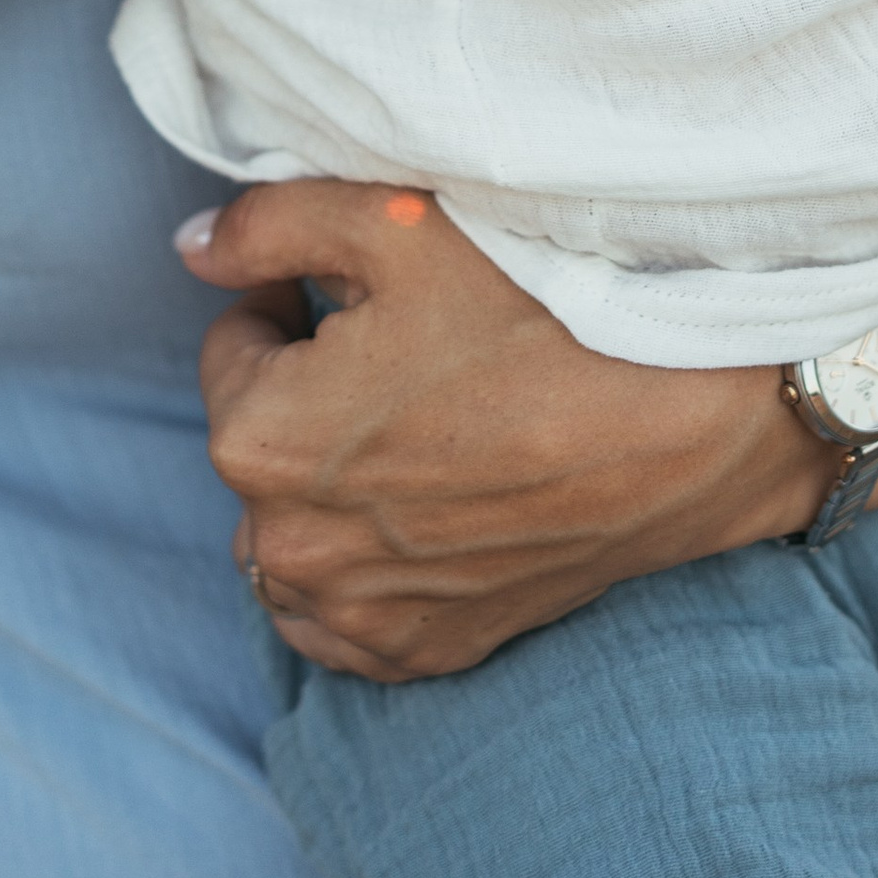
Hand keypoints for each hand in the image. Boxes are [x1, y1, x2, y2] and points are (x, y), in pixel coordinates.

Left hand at [179, 184, 824, 681]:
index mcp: (261, 440)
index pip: (232, 349)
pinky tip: (433, 507)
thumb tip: (191, 248)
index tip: (360, 293)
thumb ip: (267, 224)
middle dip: (309, 395)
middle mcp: (289, 548)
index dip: (289, 304)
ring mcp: (357, 616)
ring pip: (292, 535)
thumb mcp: (394, 223)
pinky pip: (343, 617)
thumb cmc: (544, 312)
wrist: (686, 422)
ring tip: (425, 427)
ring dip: (326, 487)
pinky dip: (364, 568)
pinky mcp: (423, 654)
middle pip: (262, 444)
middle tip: (407, 352)